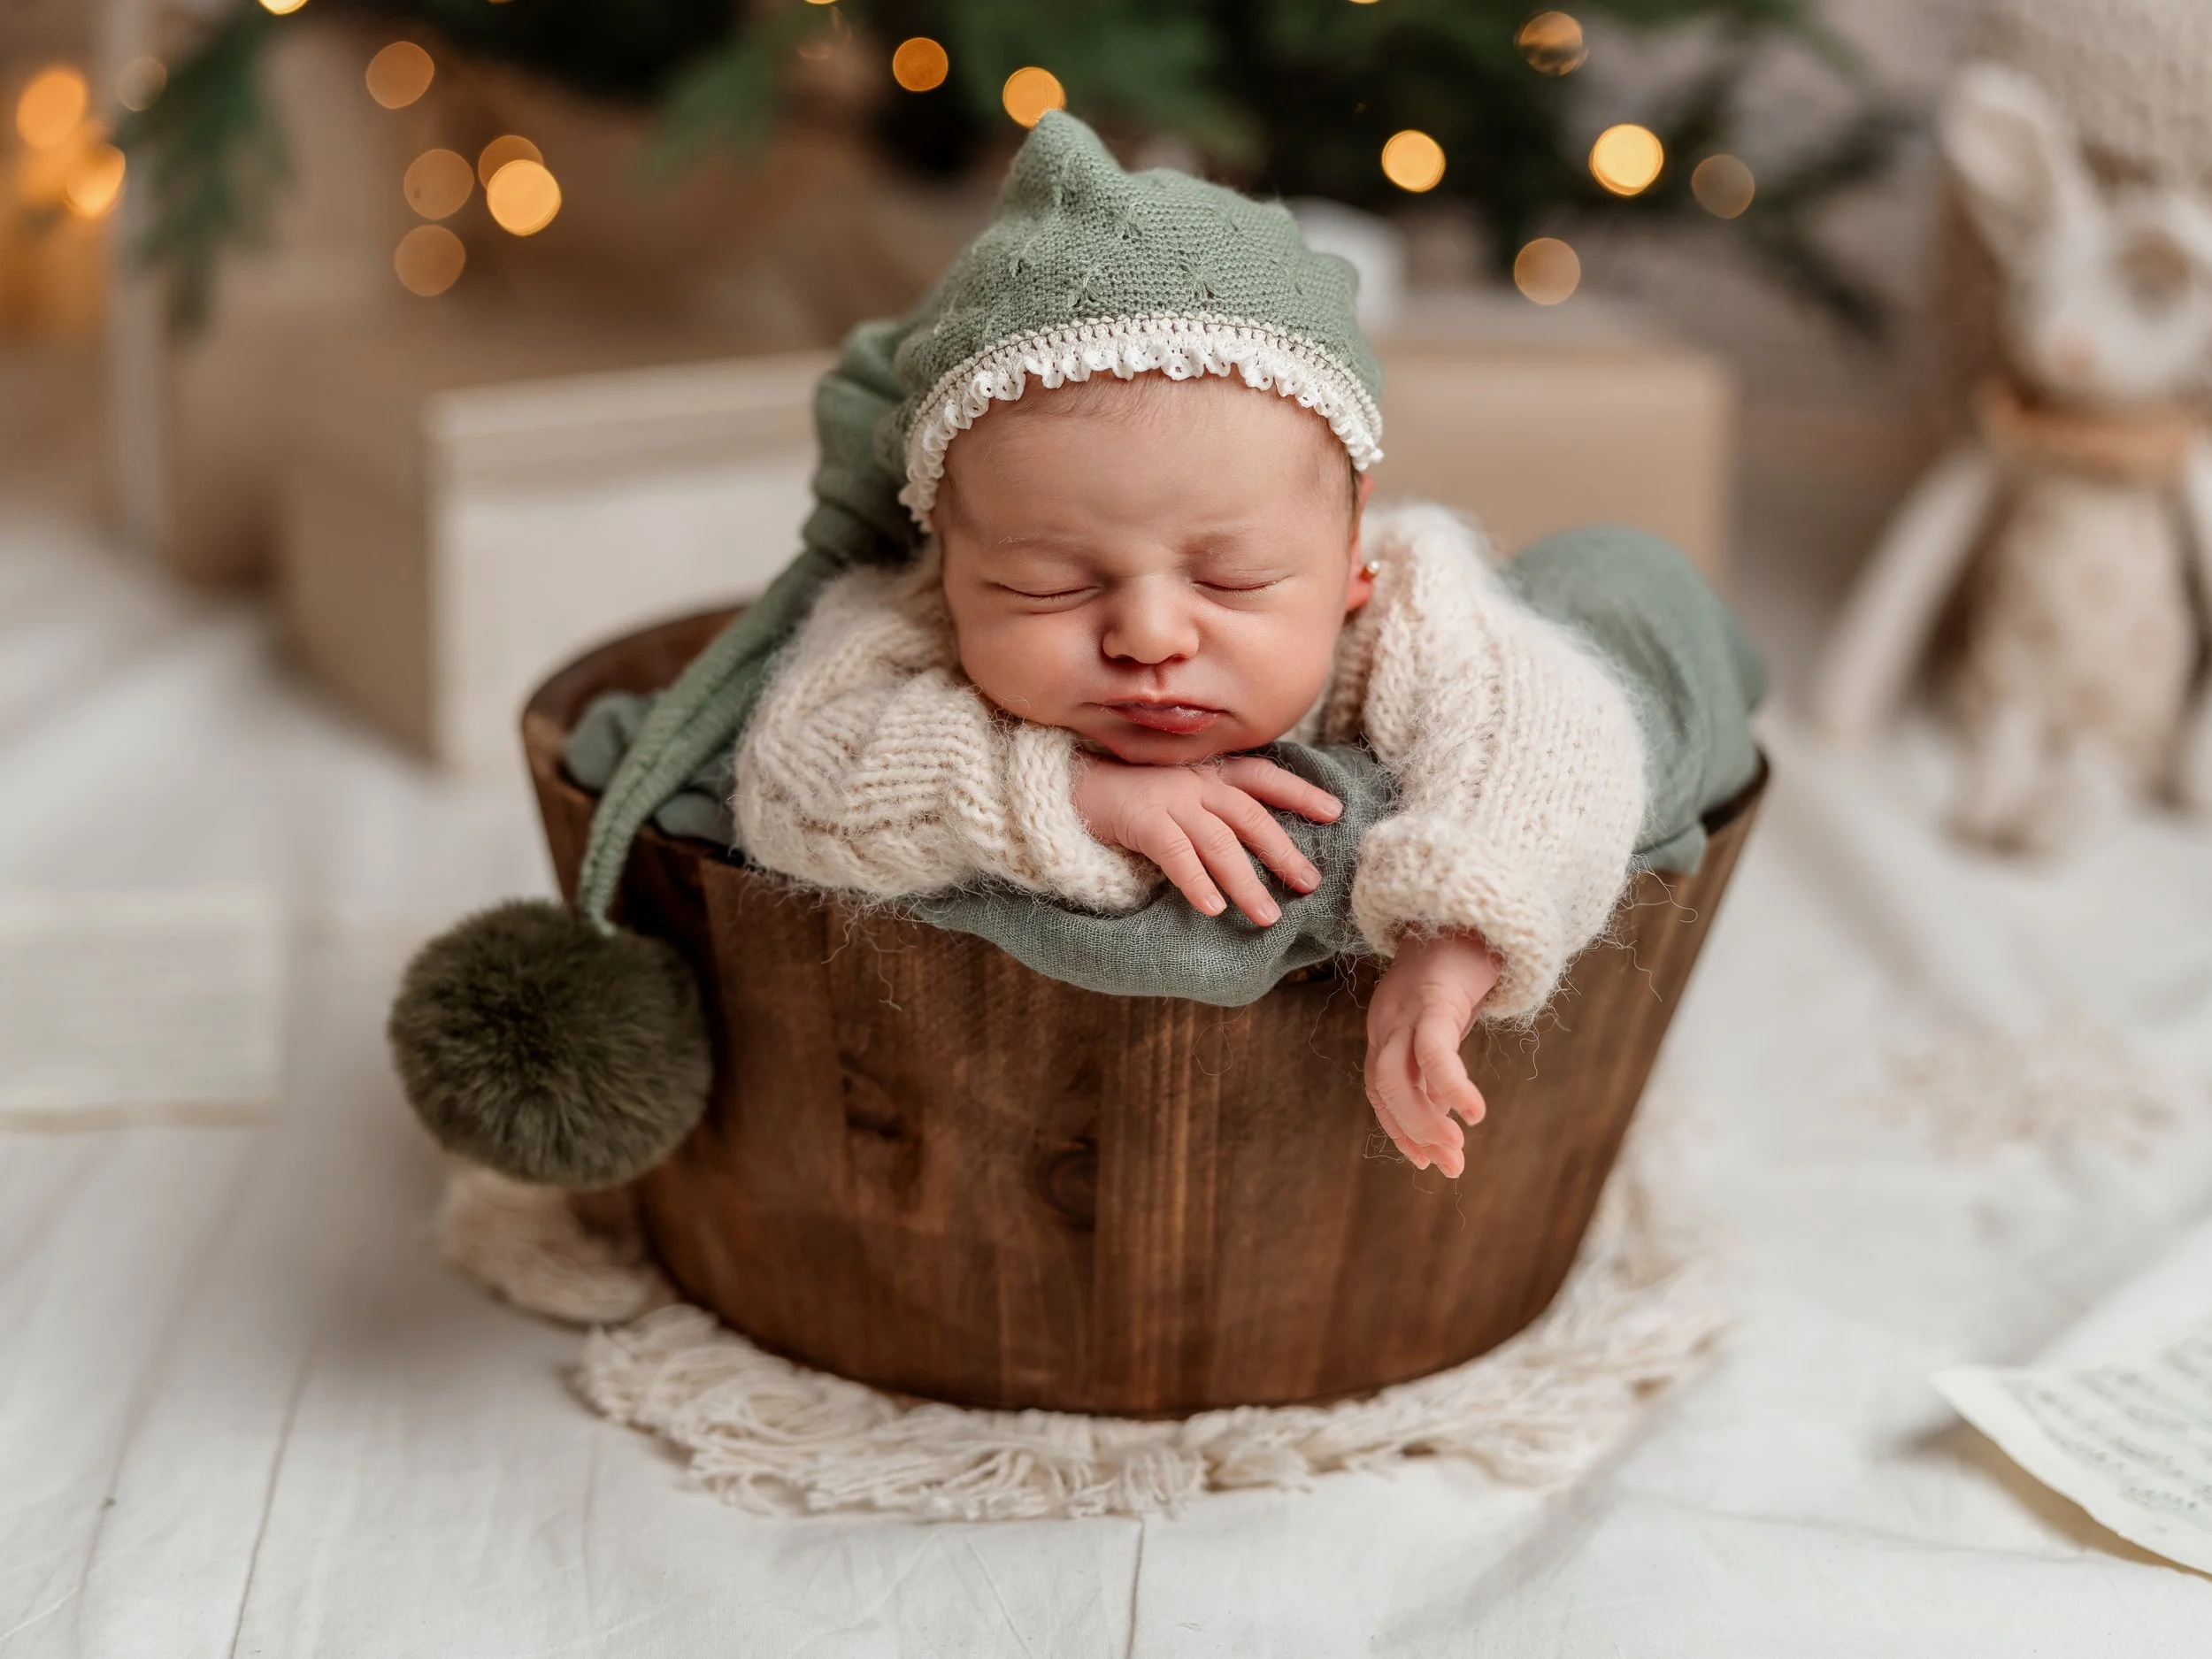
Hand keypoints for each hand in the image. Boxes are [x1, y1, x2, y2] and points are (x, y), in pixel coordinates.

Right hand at [1073, 754, 1341, 925]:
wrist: (1069, 788)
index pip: (1263, 776)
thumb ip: (1210, 808)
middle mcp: (1194, 781)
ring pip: (1219, 842)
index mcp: (1207, 771)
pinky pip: (1177, 854)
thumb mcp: (1176, 792)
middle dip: (1282, 851)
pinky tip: (1212, 908)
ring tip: (1267, 916)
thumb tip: (1253, 845)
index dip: (1299, 792)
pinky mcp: (1142, 820)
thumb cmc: (1126, 795)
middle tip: (1310, 883)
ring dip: (1246, 882)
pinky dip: (1196, 881)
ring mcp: (1168, 798)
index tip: (1334, 811)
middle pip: (1250, 816)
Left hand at [1363, 931, 1500, 1177]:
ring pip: (1397, 1076)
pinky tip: (1472, 1112)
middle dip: (1413, 1134)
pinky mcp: (1434, 996)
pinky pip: (1433, 1050)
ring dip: (1424, 1121)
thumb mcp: (1446, 1017)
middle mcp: (1386, 1017)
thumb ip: (1435, 1058)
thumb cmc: (1463, 963)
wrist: (1475, 906)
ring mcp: (1405, 1006)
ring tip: (1455, 1150)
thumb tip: (1439, 1108)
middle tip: (1448, 1167)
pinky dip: (1449, 1086)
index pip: (1380, 1088)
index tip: (1425, 1161)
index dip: (1399, 1127)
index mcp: (1386, 1025)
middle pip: (1383, 1087)